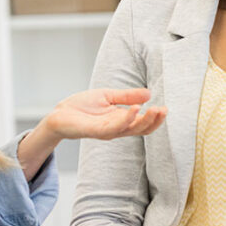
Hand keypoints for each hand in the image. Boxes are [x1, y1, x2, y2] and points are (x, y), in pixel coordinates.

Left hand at [41, 88, 165, 140]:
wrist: (60, 113)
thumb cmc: (82, 106)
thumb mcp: (108, 96)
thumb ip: (128, 96)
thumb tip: (150, 94)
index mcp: (121, 120)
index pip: (143, 123)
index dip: (155, 118)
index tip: (165, 108)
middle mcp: (117, 128)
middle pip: (141, 129)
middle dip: (154, 121)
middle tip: (164, 110)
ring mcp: (107, 131)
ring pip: (131, 129)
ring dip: (145, 120)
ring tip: (155, 109)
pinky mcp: (96, 131)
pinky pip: (114, 127)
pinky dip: (127, 118)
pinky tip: (136, 109)